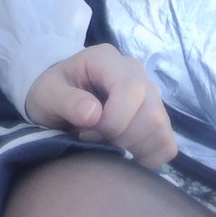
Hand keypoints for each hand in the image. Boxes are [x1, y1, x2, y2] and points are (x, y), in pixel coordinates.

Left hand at [24, 44, 177, 168]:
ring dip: (132, 149)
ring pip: (162, 131)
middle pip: (152, 114)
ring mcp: (151, 95)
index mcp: (107, 59)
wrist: (57, 98)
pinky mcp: (158, 118)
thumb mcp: (47, 94)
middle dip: (121, 138)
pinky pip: (167, 145)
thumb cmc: (51, 92)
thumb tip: (94, 114)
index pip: (131, 90)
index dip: (113, 120)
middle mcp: (136, 72)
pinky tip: (121, 151)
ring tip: (104, 144)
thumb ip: (67, 101)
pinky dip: (147, 157)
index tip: (85, 132)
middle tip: (93, 140)